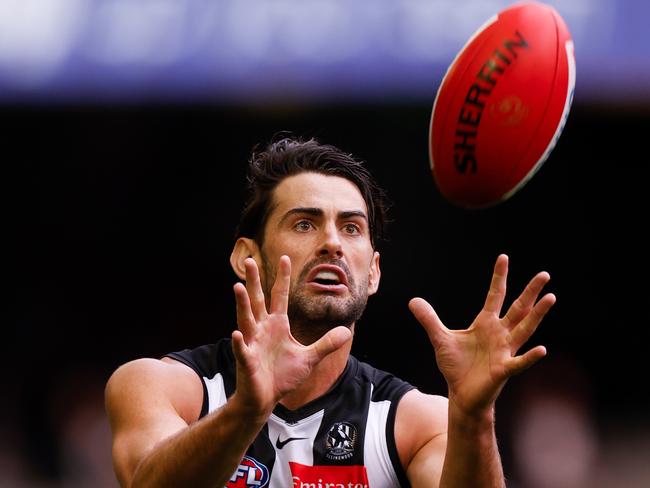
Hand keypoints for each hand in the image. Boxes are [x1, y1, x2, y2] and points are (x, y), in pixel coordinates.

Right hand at [231, 255, 351, 416]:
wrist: (265, 399)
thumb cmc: (282, 376)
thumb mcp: (309, 358)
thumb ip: (326, 344)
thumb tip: (346, 331)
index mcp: (277, 325)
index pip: (280, 296)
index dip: (283, 278)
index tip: (285, 258)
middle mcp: (262, 330)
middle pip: (258, 300)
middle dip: (254, 281)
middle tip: (249, 260)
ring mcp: (252, 343)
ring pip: (246, 319)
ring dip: (242, 304)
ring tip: (238, 287)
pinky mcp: (247, 361)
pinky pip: (242, 350)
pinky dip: (239, 342)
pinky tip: (237, 333)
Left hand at [408, 254, 555, 415]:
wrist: (461, 394)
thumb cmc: (456, 366)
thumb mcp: (439, 338)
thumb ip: (429, 319)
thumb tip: (413, 301)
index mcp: (485, 323)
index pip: (495, 295)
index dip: (499, 277)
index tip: (503, 257)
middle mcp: (499, 334)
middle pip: (518, 308)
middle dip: (530, 292)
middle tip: (545, 274)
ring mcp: (504, 351)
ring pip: (524, 329)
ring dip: (537, 315)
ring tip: (551, 298)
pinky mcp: (503, 370)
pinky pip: (518, 362)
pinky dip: (530, 357)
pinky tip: (542, 349)